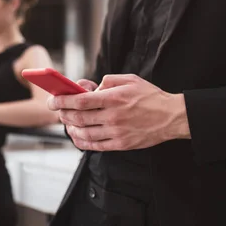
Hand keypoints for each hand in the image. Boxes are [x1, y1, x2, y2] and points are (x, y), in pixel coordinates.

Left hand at [49, 74, 189, 150]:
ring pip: (84, 133)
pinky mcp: (121, 144)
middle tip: (58, 111)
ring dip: (71, 129)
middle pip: (78, 118)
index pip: (80, 101)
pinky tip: (77, 136)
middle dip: (63, 114)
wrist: (171, 117)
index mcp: (114, 98)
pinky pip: (95, 146)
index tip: (53, 100)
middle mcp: (113, 116)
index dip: (63, 101)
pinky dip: (82, 142)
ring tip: (67, 123)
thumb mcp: (130, 79)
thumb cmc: (151, 96)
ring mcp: (117, 132)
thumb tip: (92, 88)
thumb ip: (108, 81)